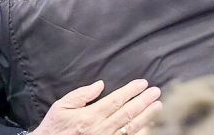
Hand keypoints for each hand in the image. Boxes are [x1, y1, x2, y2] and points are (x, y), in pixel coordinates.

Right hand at [30, 79, 161, 134]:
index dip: (131, 91)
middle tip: (157, 92)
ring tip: (158, 106)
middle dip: (144, 101)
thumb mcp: (61, 106)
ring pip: (130, 127)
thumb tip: (100, 85)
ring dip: (146, 116)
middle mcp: (100, 129)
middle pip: (127, 113)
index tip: (143, 83)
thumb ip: (81, 94)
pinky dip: (139, 131)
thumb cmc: (54, 126)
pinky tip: (148, 124)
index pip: (116, 100)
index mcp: (90, 116)